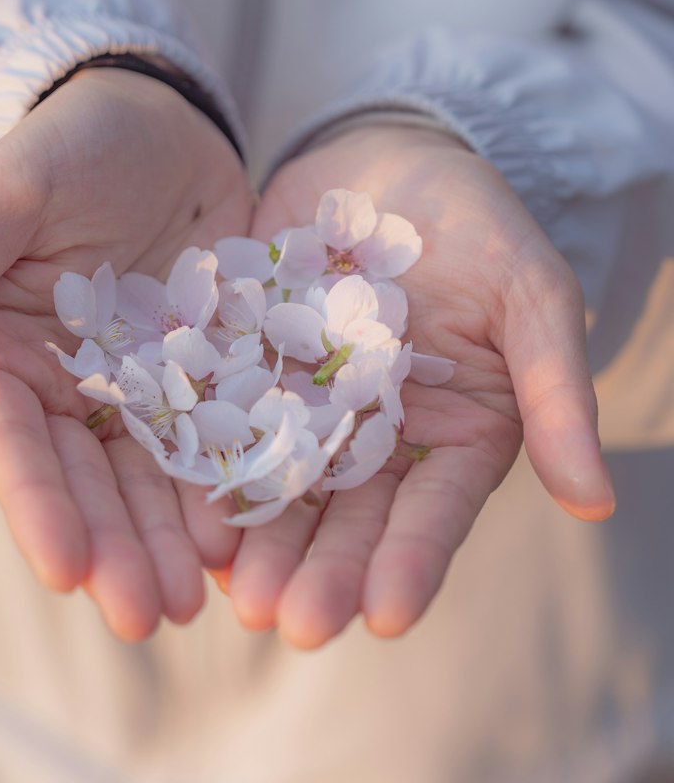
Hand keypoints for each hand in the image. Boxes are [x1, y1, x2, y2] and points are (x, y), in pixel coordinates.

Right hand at [0, 68, 252, 639]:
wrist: (158, 116)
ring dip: (167, 547)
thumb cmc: (65, 147)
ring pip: (152, 482)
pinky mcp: (210, 378)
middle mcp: (69, 389)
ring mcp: (142, 390)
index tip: (62, 569)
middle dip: (113, 552)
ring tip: (198, 608)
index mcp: (3, 356)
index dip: (37, 508)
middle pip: (87, 483)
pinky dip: (229, 494)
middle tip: (146, 617)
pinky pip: (220, 445)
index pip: (14, 445)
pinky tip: (248, 541)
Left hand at [225, 124, 615, 648]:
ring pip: (281, 490)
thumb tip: (597, 503)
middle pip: (349, 518)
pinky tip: (185, 518)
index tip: (387, 618)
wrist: (384, 156)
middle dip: (322, 572)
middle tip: (291, 625)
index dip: (411, 562)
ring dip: (259, 544)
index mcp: (454, 434)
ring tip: (234, 596)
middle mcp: (376, 439)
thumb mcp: (528, 294)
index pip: (433, 510)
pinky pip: (222, 429)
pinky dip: (205, 474)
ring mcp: (305, 410)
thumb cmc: (475, 222)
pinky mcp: (242, 374)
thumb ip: (554, 393)